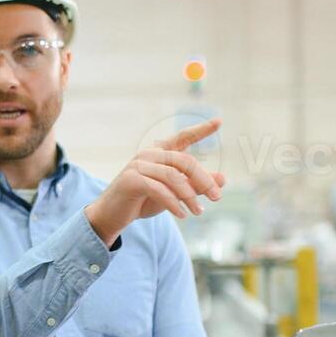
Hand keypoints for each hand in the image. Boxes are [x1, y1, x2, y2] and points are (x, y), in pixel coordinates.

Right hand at [84, 119, 226, 247]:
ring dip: (190, 196)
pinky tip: (182, 215)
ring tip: (198, 212)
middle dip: (203, 179)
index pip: (183, 137)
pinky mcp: (131, 180)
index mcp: (160, 152)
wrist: (112, 215)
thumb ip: (196, 185)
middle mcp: (149, 154)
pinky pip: (159, 190)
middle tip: (217, 197)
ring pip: (173, 176)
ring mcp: (138, 165)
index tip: (219, 121)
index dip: (201, 129)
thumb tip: (223, 180)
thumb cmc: (143, 200)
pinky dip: (173, 203)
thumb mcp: (174, 194)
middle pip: (184, 161)